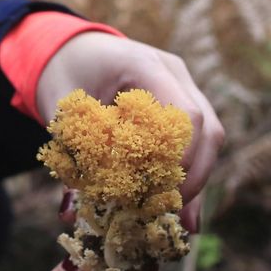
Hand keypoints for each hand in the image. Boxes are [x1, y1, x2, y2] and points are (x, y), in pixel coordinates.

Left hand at [36, 32, 224, 231]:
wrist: (71, 47)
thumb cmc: (64, 72)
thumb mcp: (60, 109)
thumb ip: (71, 153)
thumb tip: (73, 212)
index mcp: (145, 66)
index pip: (184, 113)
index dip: (182, 157)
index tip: (162, 193)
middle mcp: (173, 73)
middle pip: (207, 127)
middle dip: (194, 176)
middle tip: (175, 215)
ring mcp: (183, 86)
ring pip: (210, 135)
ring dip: (197, 179)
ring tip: (186, 223)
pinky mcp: (182, 102)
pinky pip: (197, 140)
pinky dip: (189, 173)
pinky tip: (184, 210)